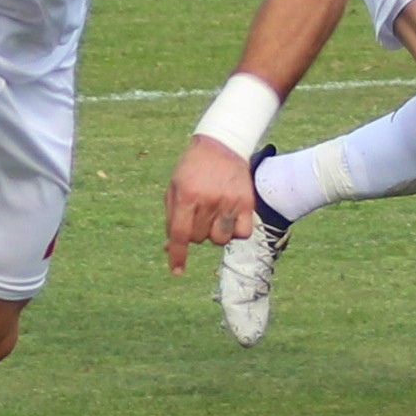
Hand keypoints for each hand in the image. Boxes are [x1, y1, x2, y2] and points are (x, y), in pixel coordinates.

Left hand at [165, 135, 255, 275]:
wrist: (221, 144)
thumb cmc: (193, 169)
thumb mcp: (174, 187)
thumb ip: (171, 218)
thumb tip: (168, 249)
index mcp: (186, 194)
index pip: (180, 234)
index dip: (177, 255)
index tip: (177, 271)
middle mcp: (209, 199)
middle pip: (198, 238)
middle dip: (194, 231)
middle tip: (199, 212)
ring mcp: (230, 201)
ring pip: (219, 240)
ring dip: (214, 233)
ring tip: (214, 215)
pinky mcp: (247, 203)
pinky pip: (242, 234)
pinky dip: (235, 231)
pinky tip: (230, 217)